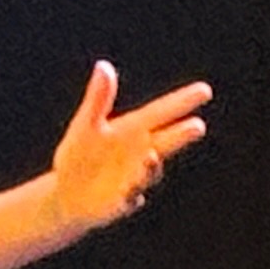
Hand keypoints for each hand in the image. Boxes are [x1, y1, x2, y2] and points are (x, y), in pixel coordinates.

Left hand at [48, 61, 212, 230]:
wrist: (65, 194)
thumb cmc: (77, 155)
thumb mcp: (85, 125)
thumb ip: (98, 99)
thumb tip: (103, 66)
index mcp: (132, 130)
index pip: (161, 113)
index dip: (182, 102)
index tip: (205, 90)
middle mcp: (139, 153)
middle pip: (166, 142)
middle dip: (182, 134)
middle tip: (198, 126)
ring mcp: (133, 178)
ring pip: (150, 171)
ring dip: (152, 166)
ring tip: (151, 156)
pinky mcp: (121, 202)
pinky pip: (129, 200)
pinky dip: (132, 198)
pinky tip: (133, 198)